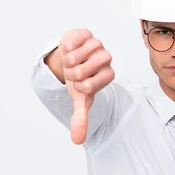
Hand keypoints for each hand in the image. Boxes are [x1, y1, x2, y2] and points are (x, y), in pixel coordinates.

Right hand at [59, 29, 114, 144]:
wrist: (71, 56)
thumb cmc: (78, 77)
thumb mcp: (79, 98)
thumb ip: (80, 118)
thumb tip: (77, 141)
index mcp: (107, 75)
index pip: (89, 86)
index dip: (77, 86)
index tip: (79, 83)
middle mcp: (106, 59)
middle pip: (82, 72)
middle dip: (71, 74)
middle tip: (73, 71)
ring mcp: (97, 45)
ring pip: (76, 58)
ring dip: (68, 61)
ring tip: (72, 61)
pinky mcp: (86, 34)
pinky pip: (72, 43)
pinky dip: (66, 49)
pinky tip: (70, 49)